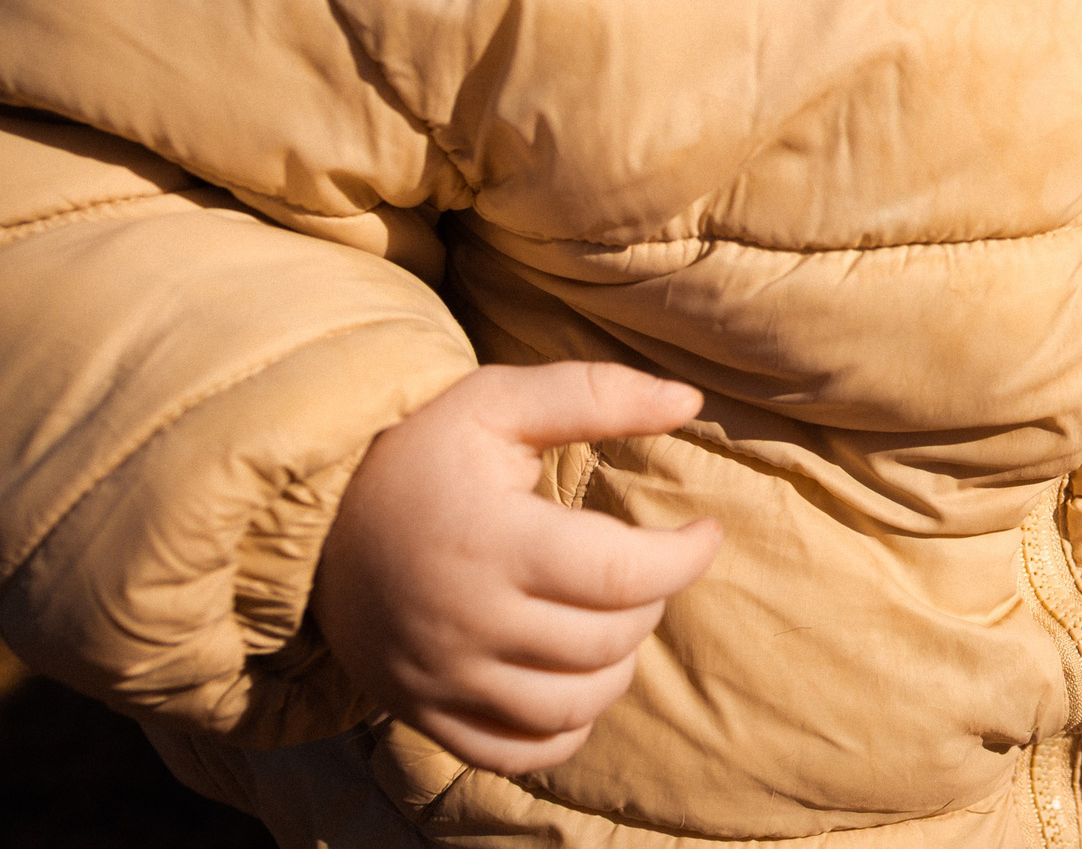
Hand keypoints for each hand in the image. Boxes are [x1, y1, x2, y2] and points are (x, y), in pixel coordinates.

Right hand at [312, 362, 721, 774]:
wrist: (309, 526)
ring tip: (611, 613)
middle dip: (650, 600)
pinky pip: (520, 754)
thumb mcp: (497, 401)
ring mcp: (443, 679)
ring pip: (575, 704)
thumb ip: (596, 394)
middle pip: (608, 642)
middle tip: (640, 562)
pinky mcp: (426, 714)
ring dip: (618, 663)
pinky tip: (573, 673)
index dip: (686, 557)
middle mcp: (466, 622)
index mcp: (491, 542)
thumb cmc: (419, 454)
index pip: (623, 575)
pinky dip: (567, 726)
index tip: (703, 532)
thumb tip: (690, 401)